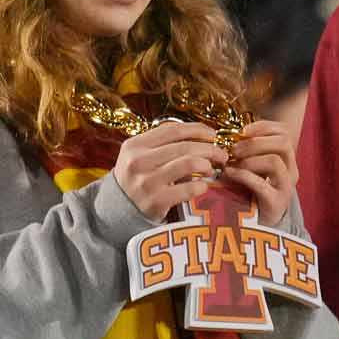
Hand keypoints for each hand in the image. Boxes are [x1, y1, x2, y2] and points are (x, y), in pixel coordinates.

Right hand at [111, 122, 228, 219]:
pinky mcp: (156, 202)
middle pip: (185, 147)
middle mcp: (139, 161)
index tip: (213, 135)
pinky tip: (203, 186)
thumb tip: (197, 132)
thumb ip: (161, 141)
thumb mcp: (139, 154)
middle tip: (221, 155)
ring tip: (211, 169)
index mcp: (135, 145)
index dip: (198, 130)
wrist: (117, 209)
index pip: (174, 130)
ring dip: (206, 165)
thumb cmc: (136, 178)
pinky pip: (188, 189)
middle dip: (209, 149)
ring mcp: (147, 182)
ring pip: (189, 164)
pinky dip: (201, 186)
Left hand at [220, 119, 296, 224]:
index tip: (243, 130)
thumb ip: (248, 151)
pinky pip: (261, 183)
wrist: (258, 227)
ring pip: (274, 161)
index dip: (264, 126)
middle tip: (234, 149)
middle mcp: (291, 171)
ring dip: (249, 159)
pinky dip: (242, 175)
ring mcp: (286, 187)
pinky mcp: (276, 203)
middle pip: (283, 142)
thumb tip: (229, 133)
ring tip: (231, 162)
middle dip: (255, 142)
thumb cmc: (251, 192)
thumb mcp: (253, 168)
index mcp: (287, 159)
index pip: (284, 132)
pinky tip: (228, 174)